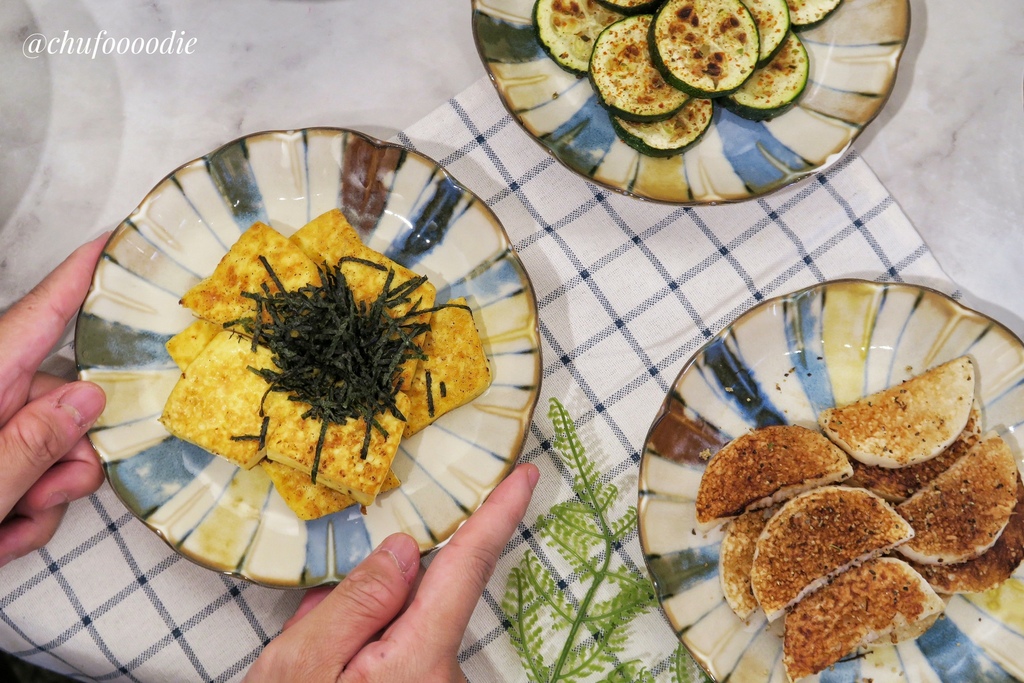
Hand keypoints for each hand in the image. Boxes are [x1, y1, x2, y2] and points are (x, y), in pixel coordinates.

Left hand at [0, 235, 108, 567]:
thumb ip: (32, 444)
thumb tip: (87, 402)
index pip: (38, 315)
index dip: (80, 275)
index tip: (115, 240)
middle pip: (62, 400)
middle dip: (68, 457)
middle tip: (42, 499)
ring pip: (52, 449)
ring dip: (41, 498)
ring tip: (2, 532)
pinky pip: (32, 476)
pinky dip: (22, 513)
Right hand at [245, 461, 539, 681]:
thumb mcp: (298, 667)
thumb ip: (355, 601)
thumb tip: (404, 551)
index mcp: (418, 661)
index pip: (466, 568)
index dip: (497, 515)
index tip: (525, 475)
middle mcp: (444, 680)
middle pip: (422, 603)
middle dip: (375, 599)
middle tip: (315, 631)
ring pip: (406, 635)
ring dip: (363, 636)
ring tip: (313, 667)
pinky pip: (402, 661)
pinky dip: (367, 658)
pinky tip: (331, 676)